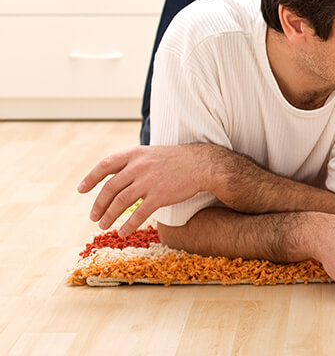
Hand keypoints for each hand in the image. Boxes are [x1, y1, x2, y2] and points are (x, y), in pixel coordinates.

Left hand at [77, 144, 212, 236]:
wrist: (201, 164)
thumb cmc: (175, 160)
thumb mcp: (150, 154)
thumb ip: (131, 163)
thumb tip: (111, 177)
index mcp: (134, 154)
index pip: (105, 165)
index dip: (90, 178)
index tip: (81, 190)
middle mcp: (138, 166)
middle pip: (110, 188)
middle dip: (98, 205)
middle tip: (93, 216)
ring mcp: (149, 181)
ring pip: (120, 202)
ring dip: (109, 216)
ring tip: (103, 225)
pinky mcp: (160, 195)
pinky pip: (138, 213)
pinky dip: (128, 225)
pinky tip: (122, 232)